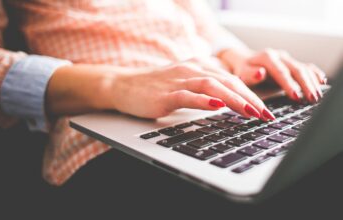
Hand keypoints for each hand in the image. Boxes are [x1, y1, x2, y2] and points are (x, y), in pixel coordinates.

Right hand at [107, 61, 274, 119]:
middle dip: (250, 98)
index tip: (265, 110)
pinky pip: (188, 95)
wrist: (124, 85)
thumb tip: (227, 100)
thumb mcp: (185, 84)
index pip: (231, 80)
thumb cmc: (156, 87)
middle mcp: (192, 69)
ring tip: (250, 111)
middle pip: (227, 81)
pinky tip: (217, 105)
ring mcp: (178, 80)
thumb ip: (205, 89)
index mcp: (199, 67)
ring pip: (212, 86)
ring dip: (234, 99)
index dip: (251, 94)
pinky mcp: (166, 94)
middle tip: (266, 114)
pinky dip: (203, 100)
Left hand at [218, 48, 326, 102]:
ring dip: (312, 82)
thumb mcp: (241, 72)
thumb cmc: (242, 69)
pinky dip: (314, 74)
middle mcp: (279, 56)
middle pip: (296, 69)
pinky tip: (322, 81)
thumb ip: (250, 74)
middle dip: (305, 85)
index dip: (289, 84)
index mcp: (267, 57)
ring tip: (316, 96)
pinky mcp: (291, 63)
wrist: (243, 60)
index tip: (295, 96)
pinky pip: (306, 67)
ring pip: (303, 69)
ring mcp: (287, 59)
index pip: (280, 72)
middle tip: (312, 99)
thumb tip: (260, 73)